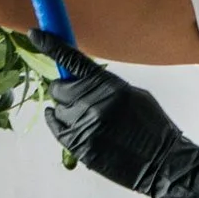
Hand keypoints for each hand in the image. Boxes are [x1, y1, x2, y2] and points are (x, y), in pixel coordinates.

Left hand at [45, 54, 198, 197]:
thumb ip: (105, 85)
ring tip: (85, 117)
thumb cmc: (152, 127)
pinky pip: (55, 127)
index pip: (73, 60)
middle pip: (60, 87)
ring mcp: (86, 126)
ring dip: (66, 109)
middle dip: (64, 88)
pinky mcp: (80, 146)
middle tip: (75, 94)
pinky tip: (62, 119)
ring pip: (57, 108)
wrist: (162, 162)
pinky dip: (56, 121)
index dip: (52, 45)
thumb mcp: (133, 95)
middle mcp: (94, 104)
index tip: (36, 34)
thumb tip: (80, 77)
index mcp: (110, 86)